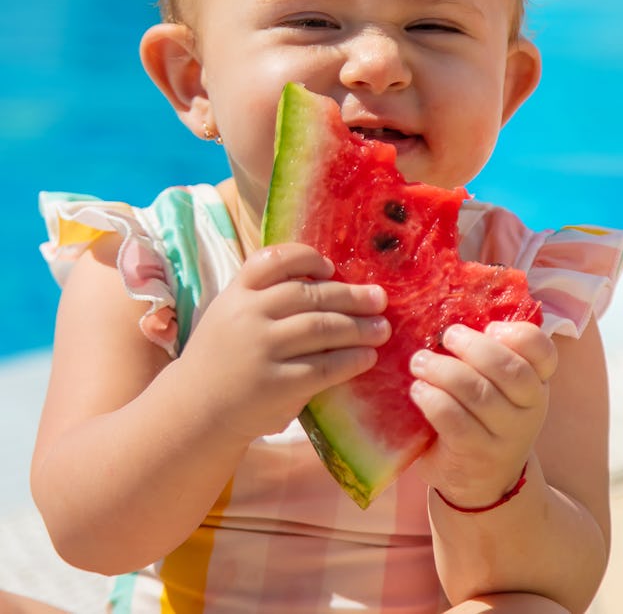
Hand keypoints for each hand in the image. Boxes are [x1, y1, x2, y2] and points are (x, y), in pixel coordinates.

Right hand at [179, 242, 389, 442]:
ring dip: (359, 327)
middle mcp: (247, 315)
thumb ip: (266, 297)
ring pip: (321, 328)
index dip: (307, 258)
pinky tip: (367, 357)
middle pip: (309, 294)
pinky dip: (350, 360)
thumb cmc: (225, 357)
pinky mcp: (276, 385)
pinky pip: (324, 367)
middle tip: (379, 299)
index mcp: (237, 293)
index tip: (331, 268)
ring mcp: (261, 350)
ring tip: (382, 329)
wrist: (195, 409)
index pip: (273, 260)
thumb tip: (332, 285)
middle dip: (351, 296)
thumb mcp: (232, 315)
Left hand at [408, 321, 556, 507]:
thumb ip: (486, 356)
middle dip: (472, 347)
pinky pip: (454, 420)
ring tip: (419, 361)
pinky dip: (432, 399)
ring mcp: (506, 437)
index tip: (491, 328)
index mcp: (536, 384)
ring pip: (478, 393)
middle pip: (509, 369)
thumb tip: (450, 311)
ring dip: (443, 370)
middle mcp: (530, 410)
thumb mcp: (497, 388)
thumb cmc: (481, 419)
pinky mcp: (476, 456)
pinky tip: (418, 391)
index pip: (544, 353)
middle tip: (446, 336)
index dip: (519, 335)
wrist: (482, 483)